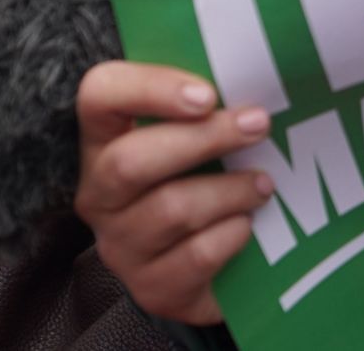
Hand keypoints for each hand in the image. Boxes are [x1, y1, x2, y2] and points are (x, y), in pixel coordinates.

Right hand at [74, 61, 275, 324]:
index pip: (99, 95)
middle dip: (205, 139)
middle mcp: (100, 193)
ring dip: (230, 191)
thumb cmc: (204, 178)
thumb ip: (208, 107)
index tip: (208, 94)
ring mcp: (120, 244)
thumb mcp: (198, 136)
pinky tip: (247, 225)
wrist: (211, 266)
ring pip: (171, 210)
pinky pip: (195, 257)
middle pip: (131, 160)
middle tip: (258, 125)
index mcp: (104, 140)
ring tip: (264, 183)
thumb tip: (259, 76)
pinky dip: (231, 236)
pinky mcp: (150, 287)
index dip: (149, 89)